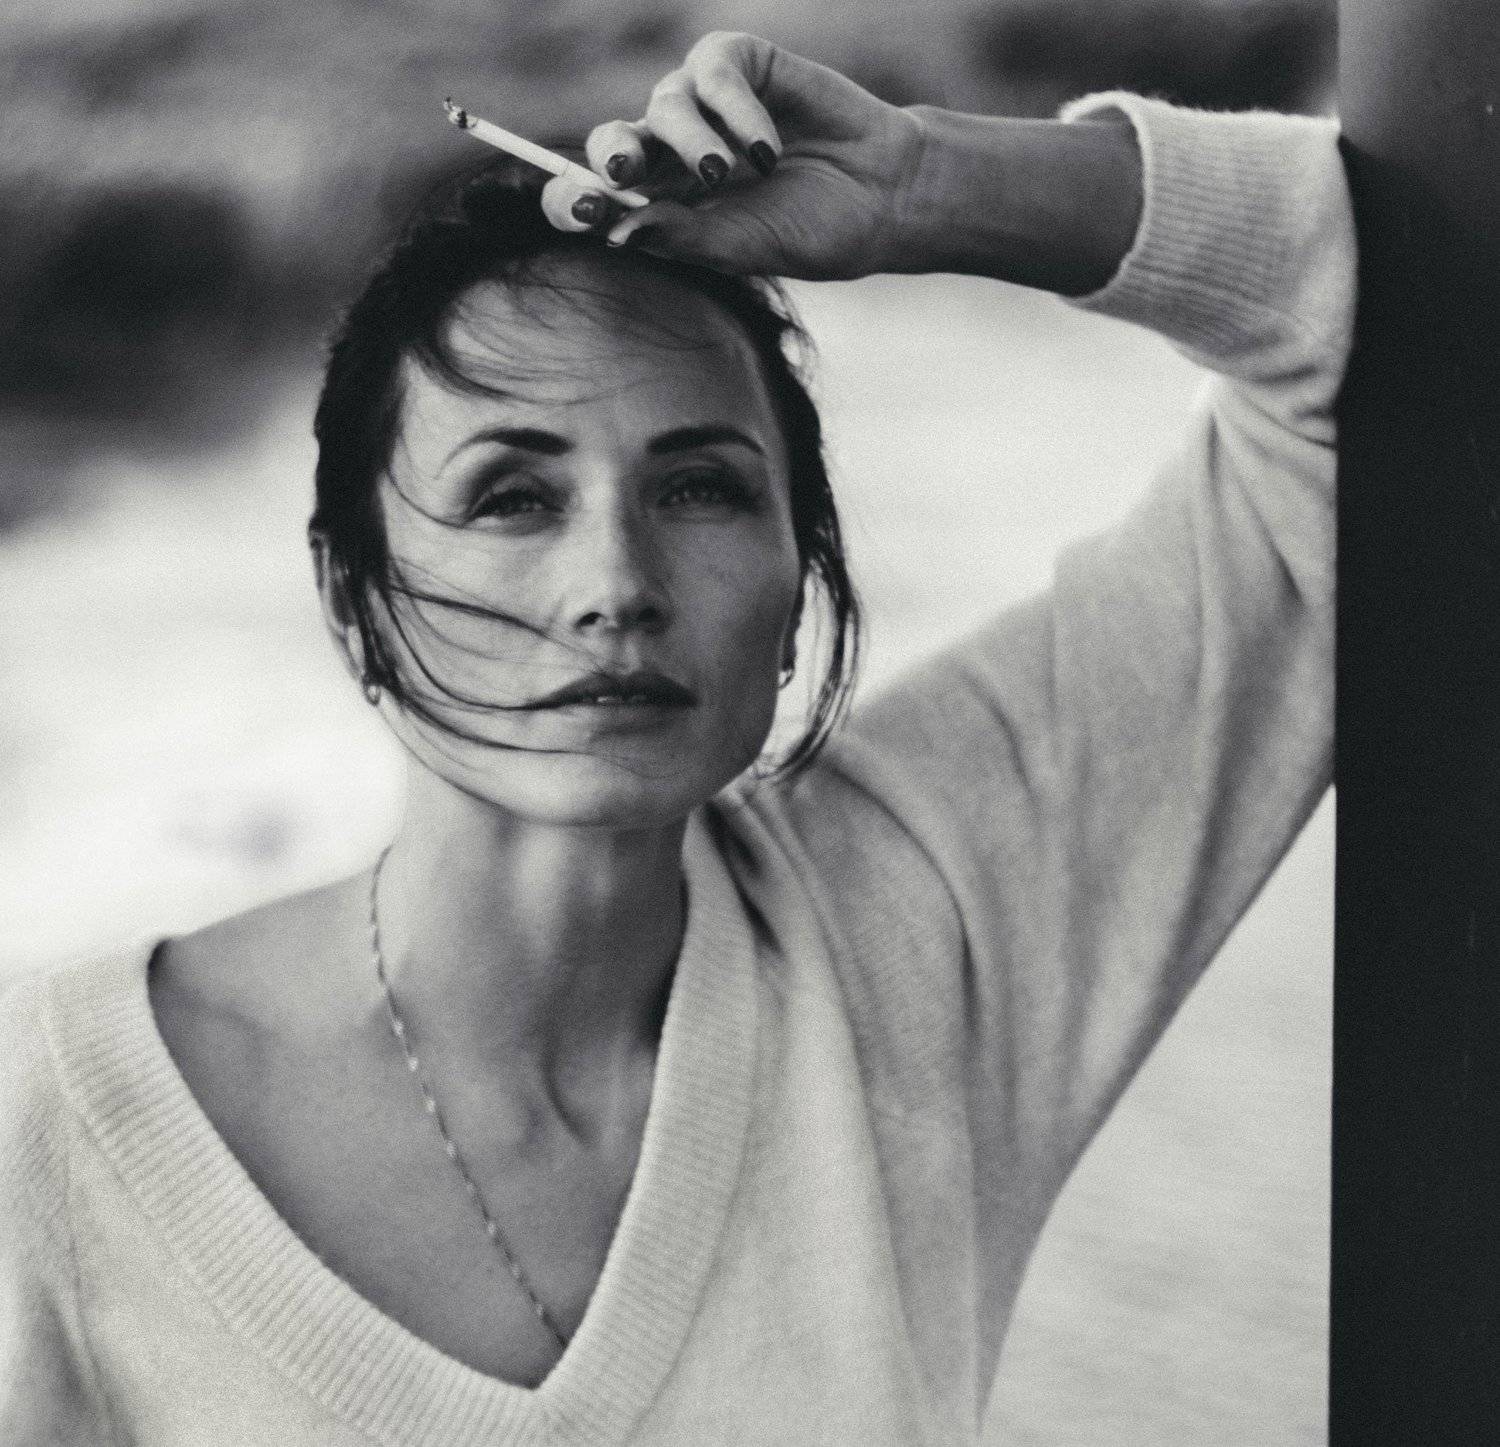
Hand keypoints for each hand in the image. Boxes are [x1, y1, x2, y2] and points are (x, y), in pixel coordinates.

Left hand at [540, 32, 927, 279]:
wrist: (884, 196)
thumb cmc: (813, 230)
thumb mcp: (744, 247)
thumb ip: (684, 238)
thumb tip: (616, 233)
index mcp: (662, 203)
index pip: (598, 196)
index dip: (574, 198)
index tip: (581, 210)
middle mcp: (673, 151)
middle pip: (611, 142)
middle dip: (610, 157)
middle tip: (623, 174)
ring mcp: (704, 104)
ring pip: (664, 106)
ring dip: (693, 142)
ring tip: (732, 173)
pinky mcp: (741, 64)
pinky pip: (712, 71)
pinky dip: (735, 108)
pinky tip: (767, 146)